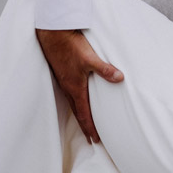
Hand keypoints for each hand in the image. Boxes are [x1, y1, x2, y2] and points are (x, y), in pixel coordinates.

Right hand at [36, 28, 122, 142]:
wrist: (52, 33)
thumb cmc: (70, 46)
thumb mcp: (90, 58)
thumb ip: (105, 70)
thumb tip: (120, 79)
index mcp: (75, 87)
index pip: (83, 113)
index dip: (90, 127)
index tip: (95, 139)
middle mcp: (68, 86)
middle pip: (77, 111)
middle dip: (85, 125)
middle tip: (91, 138)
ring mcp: (64, 80)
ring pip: (72, 101)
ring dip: (79, 113)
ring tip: (85, 122)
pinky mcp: (62, 71)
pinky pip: (69, 91)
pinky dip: (75, 100)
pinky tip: (78, 97)